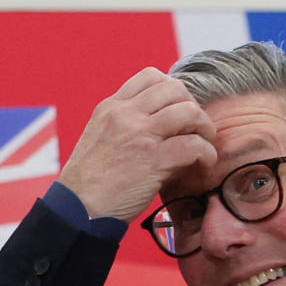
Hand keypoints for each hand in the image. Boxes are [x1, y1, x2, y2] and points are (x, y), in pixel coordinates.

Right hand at [57, 67, 217, 221]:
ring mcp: (140, 135)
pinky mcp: (154, 160)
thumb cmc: (89, 183)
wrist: (78, 209)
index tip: (179, 110)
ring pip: (189, 112)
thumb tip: (165, 129)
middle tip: (196, 127)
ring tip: (205, 143)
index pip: (150, 76)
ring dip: (205, 127)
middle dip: (192, 105)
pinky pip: (194, 145)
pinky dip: (207, 153)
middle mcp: (126, 115)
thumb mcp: (100, 139)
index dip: (173, 90)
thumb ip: (126, 127)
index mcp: (111, 107)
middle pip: (174, 89)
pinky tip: (205, 163)